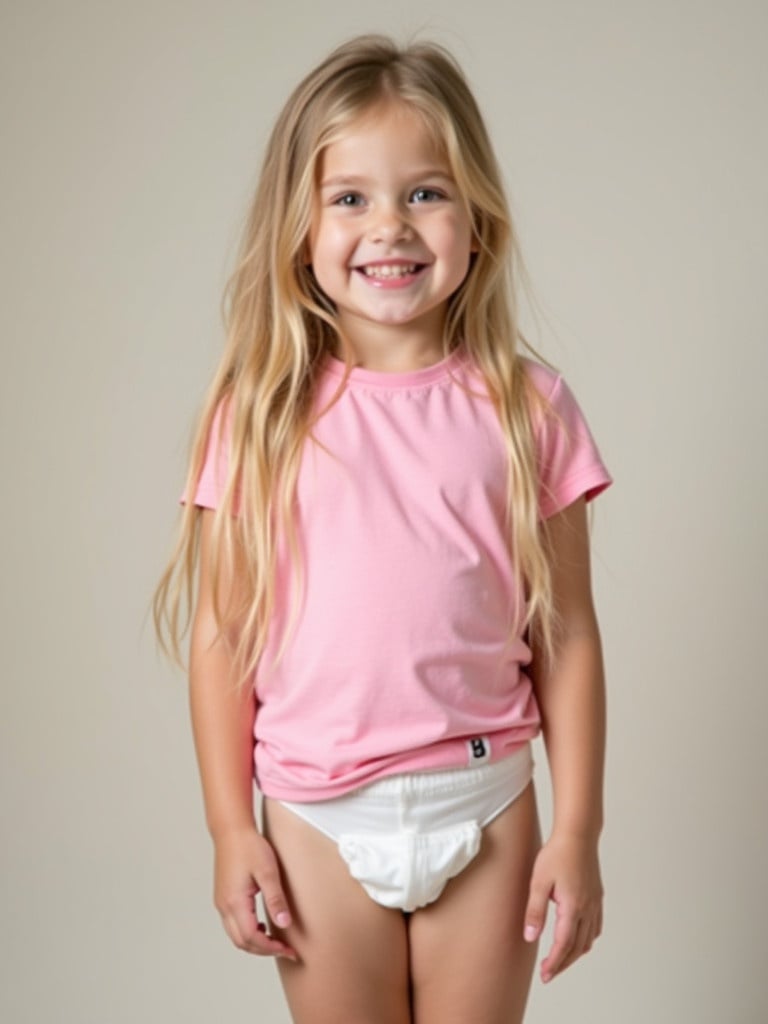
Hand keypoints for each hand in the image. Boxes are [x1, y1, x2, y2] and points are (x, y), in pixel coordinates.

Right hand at [212, 825, 296, 958]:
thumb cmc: (249, 846)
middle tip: (286, 950)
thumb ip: (275, 899)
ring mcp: (221, 902)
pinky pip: (234, 924)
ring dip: (255, 943)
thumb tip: (283, 924)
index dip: (270, 948)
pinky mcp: (223, 897)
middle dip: (264, 950)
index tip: (288, 950)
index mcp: (234, 902)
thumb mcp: (268, 871)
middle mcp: (224, 906)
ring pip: (236, 935)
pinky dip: (248, 932)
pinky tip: (263, 925)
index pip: (251, 938)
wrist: (231, 830)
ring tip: (276, 940)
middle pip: (242, 942)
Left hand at [523, 832, 602, 982]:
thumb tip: (530, 937)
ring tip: (559, 959)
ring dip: (574, 953)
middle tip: (548, 973)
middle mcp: (587, 909)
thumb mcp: (539, 881)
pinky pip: (595, 927)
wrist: (578, 834)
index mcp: (573, 907)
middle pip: (577, 947)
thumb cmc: (557, 854)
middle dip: (563, 963)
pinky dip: (586, 940)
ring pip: (588, 939)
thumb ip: (535, 911)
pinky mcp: (597, 897)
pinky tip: (577, 939)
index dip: (554, 963)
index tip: (545, 975)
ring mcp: (595, 903)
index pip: (563, 944)